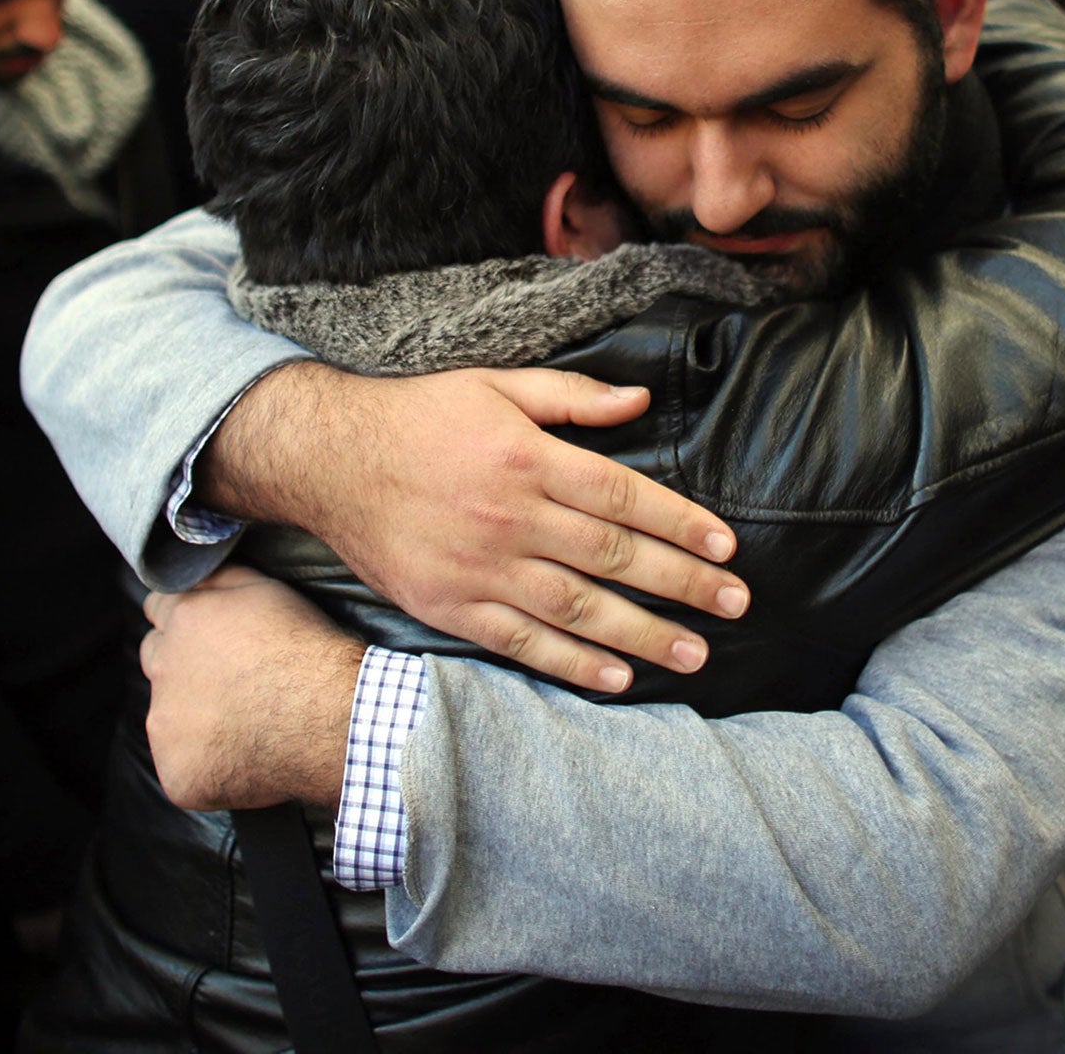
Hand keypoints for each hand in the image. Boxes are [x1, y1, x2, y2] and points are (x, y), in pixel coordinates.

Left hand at [139, 565, 367, 810]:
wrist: (329, 717)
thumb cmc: (306, 649)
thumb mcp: (266, 588)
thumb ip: (218, 577)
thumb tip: (192, 573)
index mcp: (182, 620)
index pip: (159, 611)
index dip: (188, 621)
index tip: (212, 635)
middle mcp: (161, 670)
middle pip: (157, 661)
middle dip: (183, 666)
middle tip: (232, 678)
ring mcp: (165, 727)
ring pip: (167, 716)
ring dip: (192, 716)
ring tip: (245, 720)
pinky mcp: (177, 774)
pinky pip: (182, 766)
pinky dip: (206, 763)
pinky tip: (242, 755)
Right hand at [197, 363, 750, 692]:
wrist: (329, 460)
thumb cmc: (420, 417)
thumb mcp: (497, 386)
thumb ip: (572, 397)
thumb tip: (640, 399)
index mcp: (529, 458)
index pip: (625, 496)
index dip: (682, 523)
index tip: (728, 547)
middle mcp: (512, 517)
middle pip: (614, 556)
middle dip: (683, 583)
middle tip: (735, 604)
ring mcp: (481, 568)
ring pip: (578, 608)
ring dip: (642, 634)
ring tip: (694, 654)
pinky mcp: (451, 607)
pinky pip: (522, 643)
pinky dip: (571, 664)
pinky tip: (616, 678)